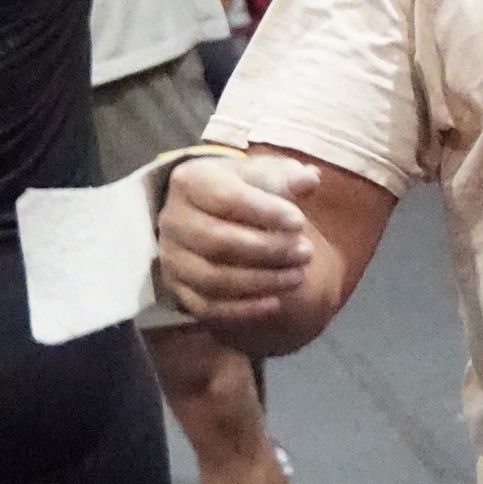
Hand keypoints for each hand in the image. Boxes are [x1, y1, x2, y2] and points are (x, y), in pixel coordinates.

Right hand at [158, 151, 317, 322]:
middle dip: (267, 250)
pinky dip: (241, 309)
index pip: (225, 198)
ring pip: (212, 278)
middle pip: (217, 241)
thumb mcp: (262, 173)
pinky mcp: (176, 288)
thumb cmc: (243, 188)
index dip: (264, 212)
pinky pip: (205, 306)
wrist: (212, 213)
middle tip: (306, 253)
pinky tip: (274, 303)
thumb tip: (309, 180)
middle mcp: (173, 220)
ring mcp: (171, 257)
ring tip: (297, 276)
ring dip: (260, 281)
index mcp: (190, 181)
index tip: (299, 222)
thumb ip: (285, 176)